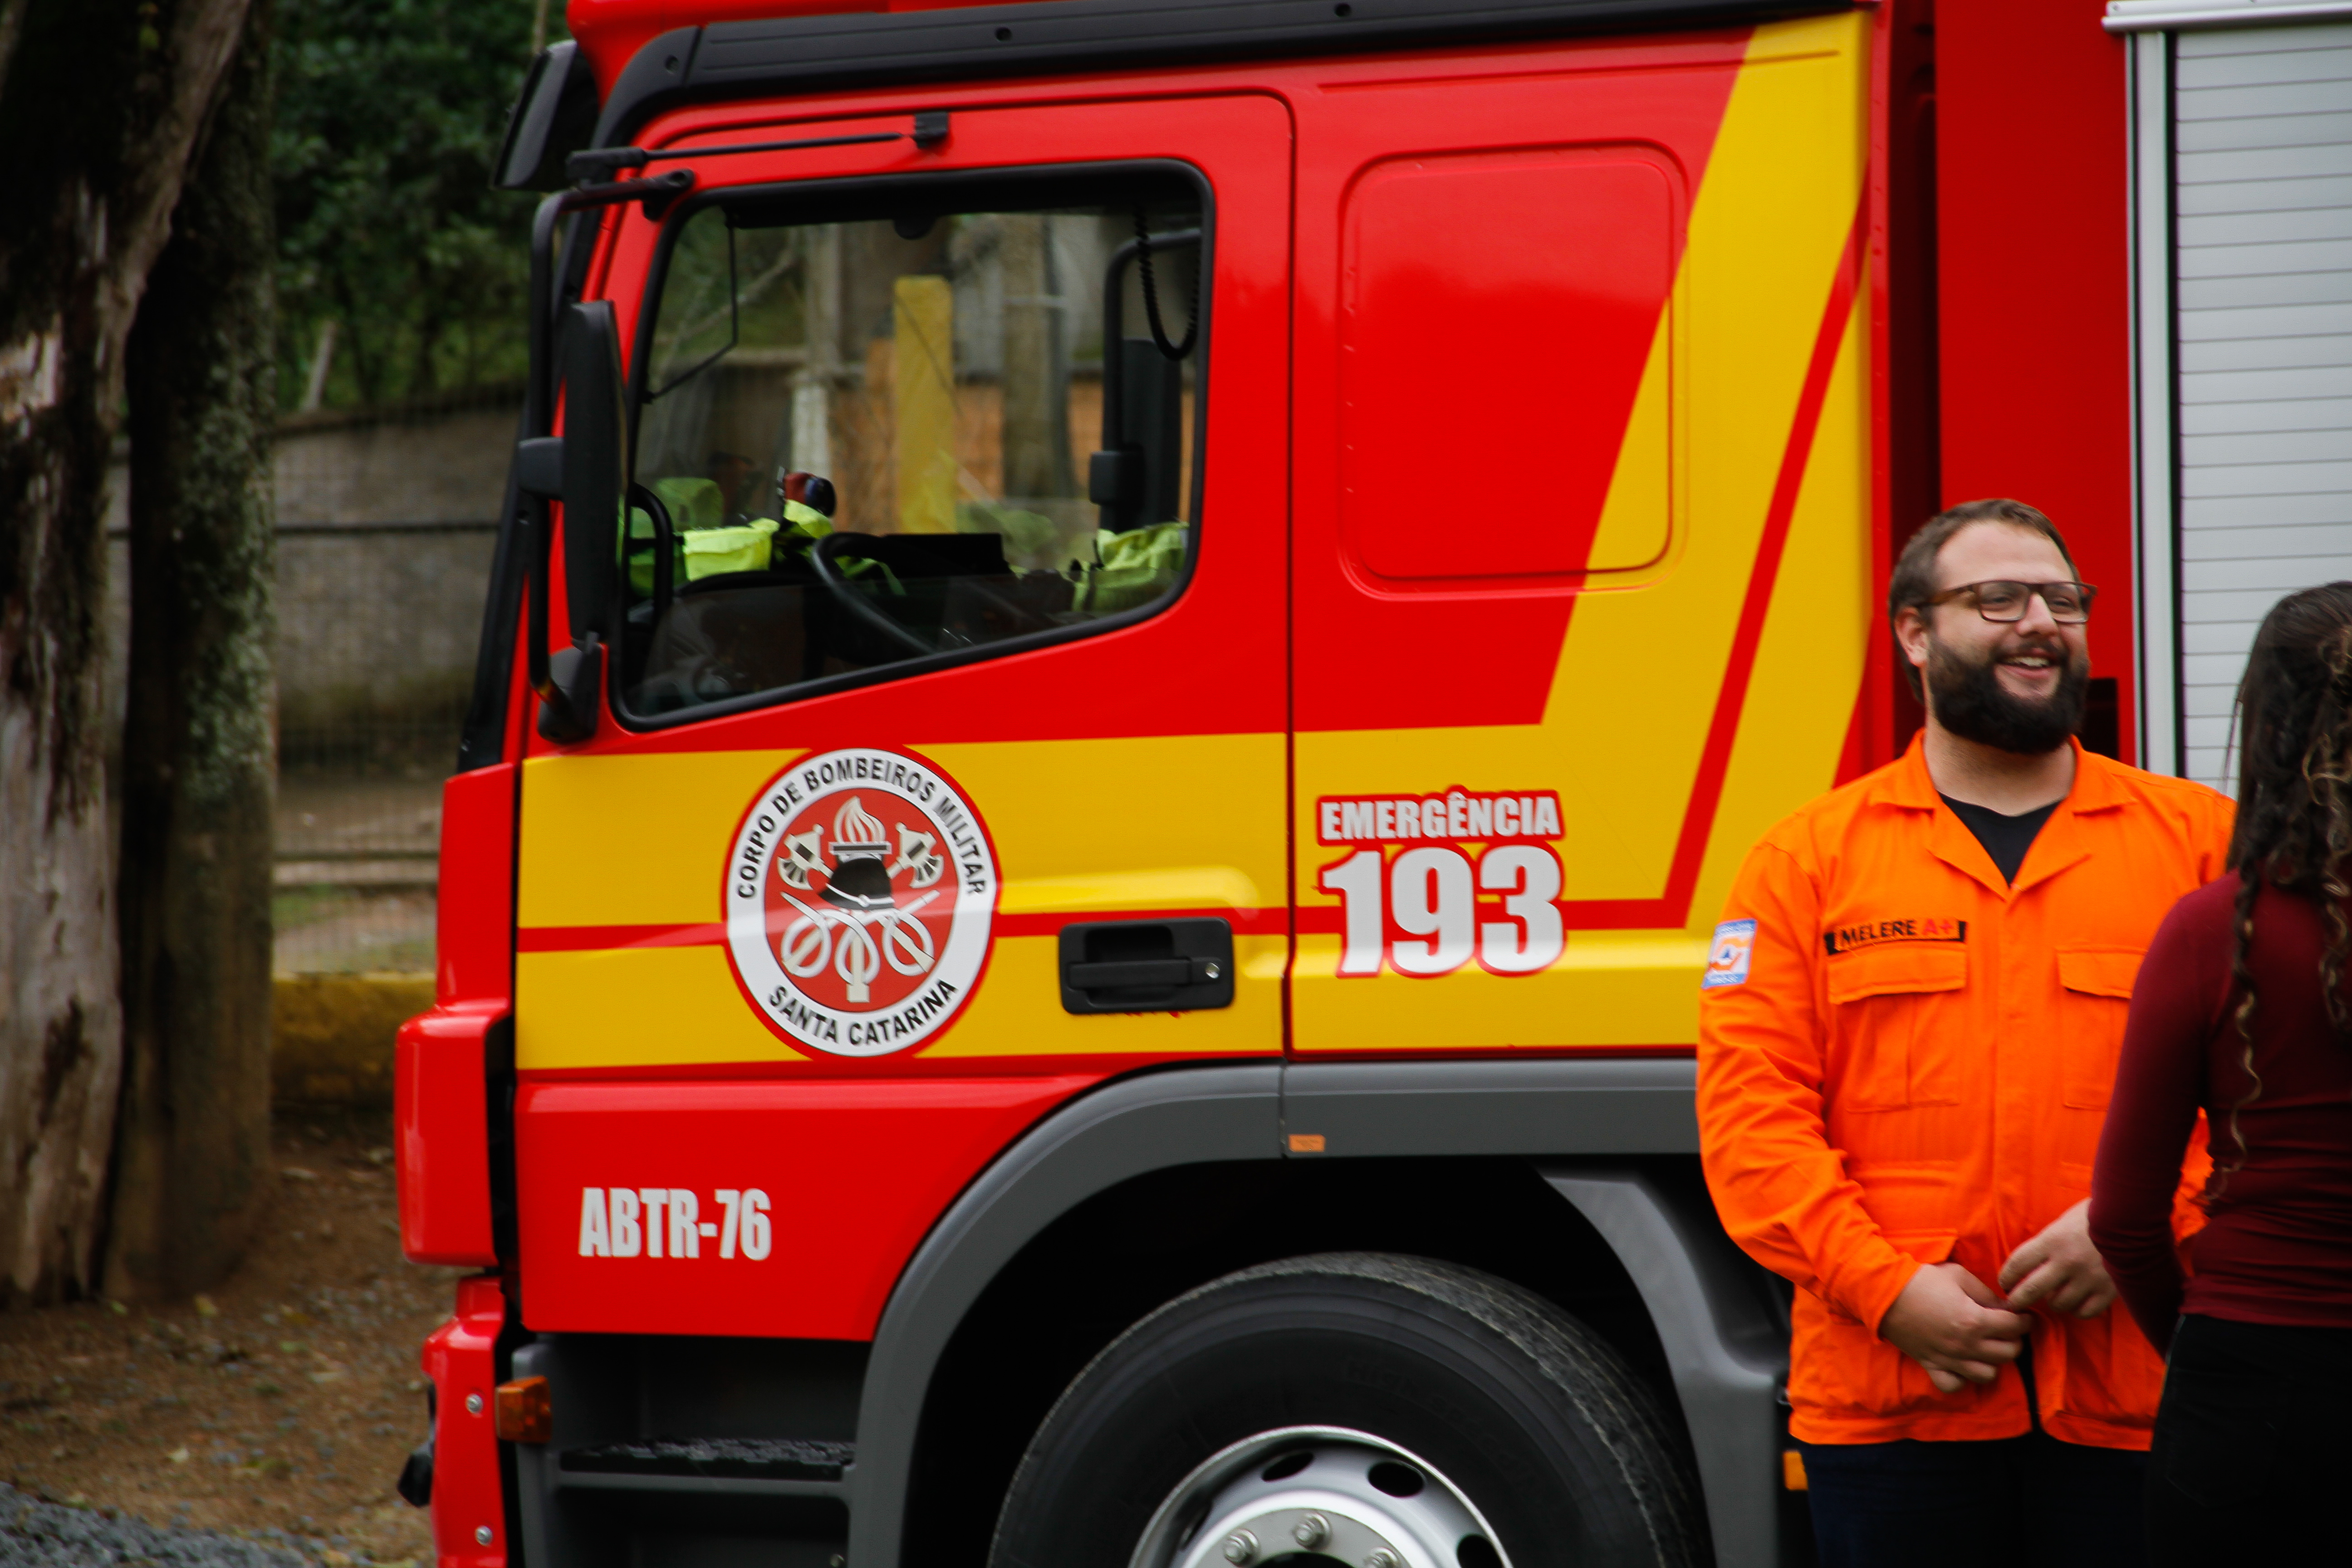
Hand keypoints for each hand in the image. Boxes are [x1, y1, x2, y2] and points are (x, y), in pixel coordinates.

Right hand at [1879, 1262, 2030, 1393]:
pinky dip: (1962, 1379)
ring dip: (1993, 1361)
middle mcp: (1965, 1344)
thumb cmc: (1922, 1279)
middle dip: (2014, 1340)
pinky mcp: (1931, 1364)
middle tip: (2007, 1329)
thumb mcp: (1958, 1276)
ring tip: (1987, 1347)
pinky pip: (1954, 1385)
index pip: (2015, 1327)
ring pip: (1988, 1374)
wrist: (1883, 1292)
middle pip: (2008, 1353)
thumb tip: (2005, 1308)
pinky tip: (1963, 1364)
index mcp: (1974, 1319)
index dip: (2024, 1319)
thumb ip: (1986, 1294)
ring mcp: (1949, 1358)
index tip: (2023, 1315)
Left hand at [1998, 1199, 2116, 1318]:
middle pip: (2030, 1291)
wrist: (2132, 1219)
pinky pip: (2084, 1312)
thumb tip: (2025, 1268)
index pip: (2016, 1264)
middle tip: (2014, 1304)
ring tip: (2054, 1296)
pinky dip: (2077, 1310)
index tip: (2004, 1284)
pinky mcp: (2108, 1290)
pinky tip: (2077, 1302)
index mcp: (2051, 1241)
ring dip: (2052, 1303)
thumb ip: (2044, 1245)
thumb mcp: (2061, 1224)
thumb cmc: (2092, 1218)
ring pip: (2058, 1304)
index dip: (2005, 1278)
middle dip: (2017, 1301)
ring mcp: (2088, 1278)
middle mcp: (2066, 1261)